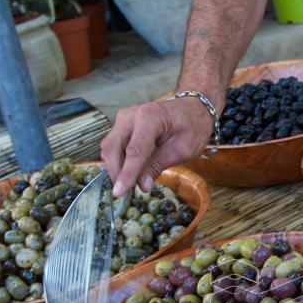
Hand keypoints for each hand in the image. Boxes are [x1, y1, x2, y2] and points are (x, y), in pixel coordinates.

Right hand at [101, 97, 215, 195]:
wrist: (192, 108)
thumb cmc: (192, 127)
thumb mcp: (182, 150)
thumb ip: (159, 165)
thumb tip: (142, 186)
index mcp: (150, 117)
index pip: (134, 151)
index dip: (126, 174)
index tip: (119, 193)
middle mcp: (132, 114)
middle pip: (113, 147)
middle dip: (116, 172)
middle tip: (123, 193)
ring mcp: (125, 117)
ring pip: (109, 146)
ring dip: (115, 167)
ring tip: (128, 184)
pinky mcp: (123, 123)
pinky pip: (114, 144)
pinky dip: (118, 160)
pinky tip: (128, 172)